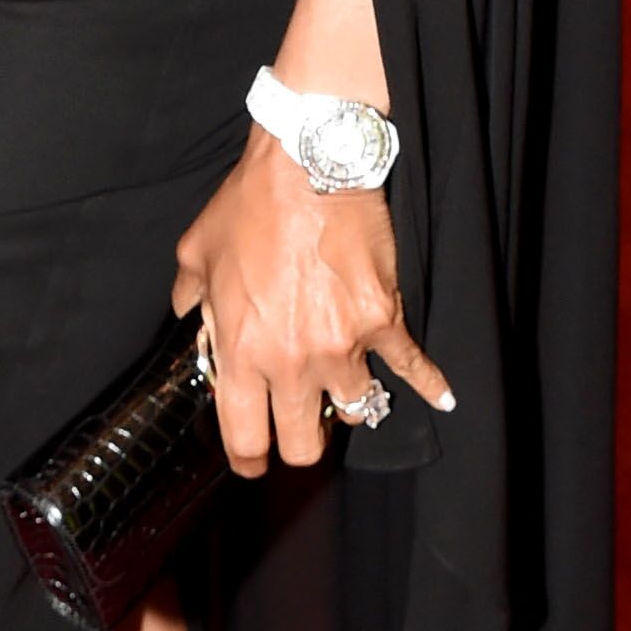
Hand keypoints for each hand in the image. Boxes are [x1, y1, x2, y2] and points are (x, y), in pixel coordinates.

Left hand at [171, 130, 452, 477]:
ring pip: (357, 411)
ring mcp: (342, 345)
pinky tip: (442, 397)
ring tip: (344, 385)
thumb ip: (190, 295)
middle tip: (299, 427)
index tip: (253, 463)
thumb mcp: (197, 251)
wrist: (307, 167)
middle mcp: (292, 361)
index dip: (249, 460)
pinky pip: (412, 368)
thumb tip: (187, 314)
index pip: (245, 437)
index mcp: (241, 351)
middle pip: (304, 443)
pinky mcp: (383, 321)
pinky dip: (430, 384)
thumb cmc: (249, 207)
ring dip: (349, 402)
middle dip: (300, 441)